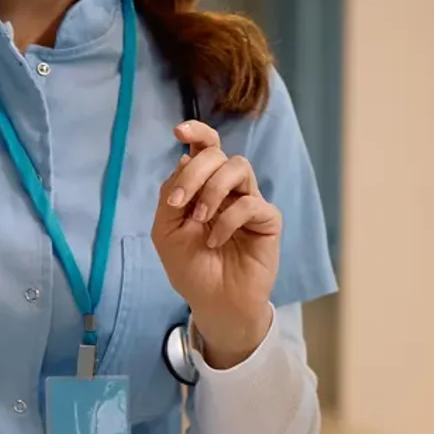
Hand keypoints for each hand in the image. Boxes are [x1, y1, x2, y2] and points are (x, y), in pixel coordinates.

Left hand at [152, 119, 278, 369]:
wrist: (214, 302)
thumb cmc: (191, 267)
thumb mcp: (166, 231)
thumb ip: (171, 195)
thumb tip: (184, 159)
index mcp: (203, 186)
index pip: (205, 148)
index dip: (197, 132)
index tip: (179, 131)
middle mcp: (227, 189)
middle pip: (217, 155)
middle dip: (195, 172)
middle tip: (180, 202)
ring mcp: (249, 201)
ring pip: (239, 167)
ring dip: (213, 189)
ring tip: (200, 218)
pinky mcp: (267, 219)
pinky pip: (251, 204)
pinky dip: (228, 220)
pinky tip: (216, 241)